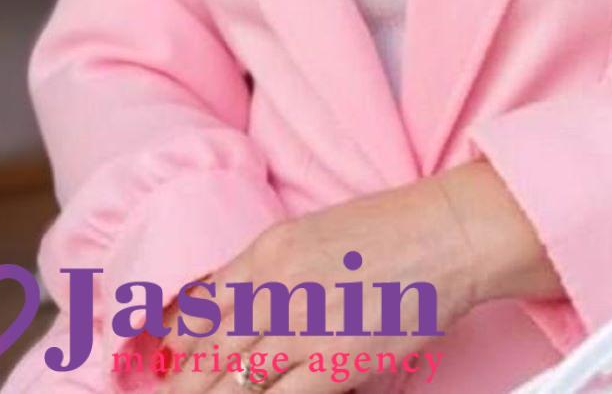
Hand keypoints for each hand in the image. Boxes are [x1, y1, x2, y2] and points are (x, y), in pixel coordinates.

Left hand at [158, 174, 479, 392]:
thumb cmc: (389, 231)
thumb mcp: (315, 233)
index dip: (175, 346)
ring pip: (234, 381)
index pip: (201, 306)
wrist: (446, 233)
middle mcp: (275, 285)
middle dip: (183, 386)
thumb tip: (239, 307)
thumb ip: (274, 269)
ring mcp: (303, 325)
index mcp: (267, 249)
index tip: (165, 367)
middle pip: (209, 351)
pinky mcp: (335, 360)